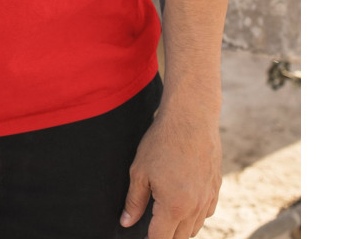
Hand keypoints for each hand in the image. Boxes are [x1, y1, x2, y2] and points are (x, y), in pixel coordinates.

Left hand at [120, 109, 221, 238]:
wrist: (191, 117)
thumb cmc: (162, 141)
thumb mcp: (140, 171)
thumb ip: (134, 201)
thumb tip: (126, 223)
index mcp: (174, 206)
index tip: (141, 238)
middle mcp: (195, 208)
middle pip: (179, 238)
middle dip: (164, 236)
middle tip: (151, 226)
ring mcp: (208, 198)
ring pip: (194, 228)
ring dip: (180, 229)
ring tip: (164, 218)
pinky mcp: (216, 188)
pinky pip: (206, 213)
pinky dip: (194, 215)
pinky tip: (183, 204)